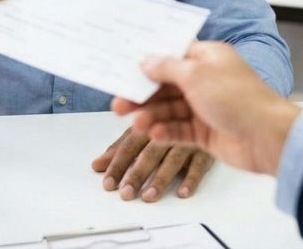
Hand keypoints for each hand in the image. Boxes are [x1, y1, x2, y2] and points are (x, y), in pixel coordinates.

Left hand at [91, 127, 213, 201]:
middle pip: (149, 152)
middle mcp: (166, 128)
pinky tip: (183, 192)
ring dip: (161, 178)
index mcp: (148, 123)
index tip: (108, 183)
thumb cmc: (168, 121)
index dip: (118, 163)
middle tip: (126, 192)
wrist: (203, 106)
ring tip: (149, 196)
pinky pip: (199, 163)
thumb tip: (97, 165)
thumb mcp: (144, 131)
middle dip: (136, 173)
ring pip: (173, 158)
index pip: (129, 144)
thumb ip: (121, 147)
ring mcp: (187, 139)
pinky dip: (191, 178)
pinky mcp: (205, 149)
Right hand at [111, 42, 299, 175]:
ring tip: (135, 124)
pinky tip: (153, 134)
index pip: (172, 56)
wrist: (269, 138)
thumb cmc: (237, 97)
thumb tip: (145, 61)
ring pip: (170, 110)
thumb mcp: (195, 74)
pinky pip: (179, 130)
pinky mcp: (206, 132)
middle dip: (142, 95)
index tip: (124, 67)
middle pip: (166, 86)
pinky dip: (166, 132)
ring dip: (151, 116)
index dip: (148, 61)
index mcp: (208, 58)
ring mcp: (206, 107)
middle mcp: (206, 80)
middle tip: (118, 103)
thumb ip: (166, 68)